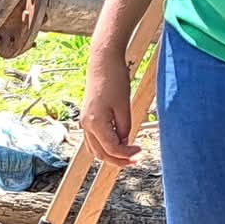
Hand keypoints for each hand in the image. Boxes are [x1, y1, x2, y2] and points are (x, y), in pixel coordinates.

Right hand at [79, 50, 138, 166]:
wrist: (103, 63)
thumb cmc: (114, 80)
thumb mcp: (124, 106)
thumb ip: (124, 128)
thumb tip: (124, 142)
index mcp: (96, 123)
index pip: (112, 149)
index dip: (126, 154)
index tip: (140, 152)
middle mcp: (86, 126)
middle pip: (102, 154)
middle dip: (119, 160)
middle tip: (136, 159)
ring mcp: (84, 123)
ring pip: (96, 150)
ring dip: (111, 156)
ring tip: (127, 155)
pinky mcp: (87, 119)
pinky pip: (93, 141)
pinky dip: (105, 147)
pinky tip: (118, 144)